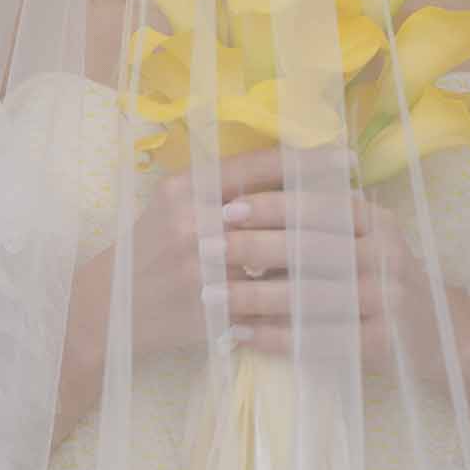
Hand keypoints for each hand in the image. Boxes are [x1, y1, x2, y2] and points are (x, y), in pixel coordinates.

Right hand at [128, 143, 362, 361]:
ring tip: (357, 245)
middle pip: (277, 210)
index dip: (306, 160)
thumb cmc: (146, 248)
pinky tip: (330, 294)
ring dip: (321, 253)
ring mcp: (201, 272)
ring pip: (278, 259)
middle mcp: (192, 225)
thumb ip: (219, 186)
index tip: (346, 156)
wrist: (104, 309)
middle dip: (325, 205)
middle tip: (365, 200)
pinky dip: (298, 299)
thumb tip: (286, 169)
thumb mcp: (173, 204)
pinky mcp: (208, 313)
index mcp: (184, 189)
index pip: (257, 166)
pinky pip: (266, 305)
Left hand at [187, 146, 440, 376]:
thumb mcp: (355, 241)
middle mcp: (388, 255)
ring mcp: (389, 301)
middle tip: (204, 249)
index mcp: (376, 221)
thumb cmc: (370, 279)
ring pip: (312, 295)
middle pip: (312, 247)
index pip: (320, 204)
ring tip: (211, 296)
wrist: (432, 331)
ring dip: (255, 297)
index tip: (227, 207)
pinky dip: (276, 337)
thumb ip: (311, 225)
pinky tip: (241, 334)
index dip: (273, 205)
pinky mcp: (383, 342)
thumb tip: (235, 209)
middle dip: (253, 246)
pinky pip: (321, 339)